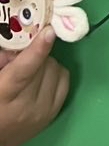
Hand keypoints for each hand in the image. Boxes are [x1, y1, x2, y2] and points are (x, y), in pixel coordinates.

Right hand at [0, 25, 67, 139]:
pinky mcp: (53, 115)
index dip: (38, 50)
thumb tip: (19, 46)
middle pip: (44, 66)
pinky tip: (42, 78)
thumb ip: (1, 60)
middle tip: (20, 58)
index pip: (25, 70)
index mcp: (3, 95)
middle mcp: (27, 106)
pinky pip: (65, 81)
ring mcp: (43, 112)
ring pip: (57, 71)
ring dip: (46, 64)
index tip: (48, 31)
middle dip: (35, 55)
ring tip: (30, 71)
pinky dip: (56, 74)